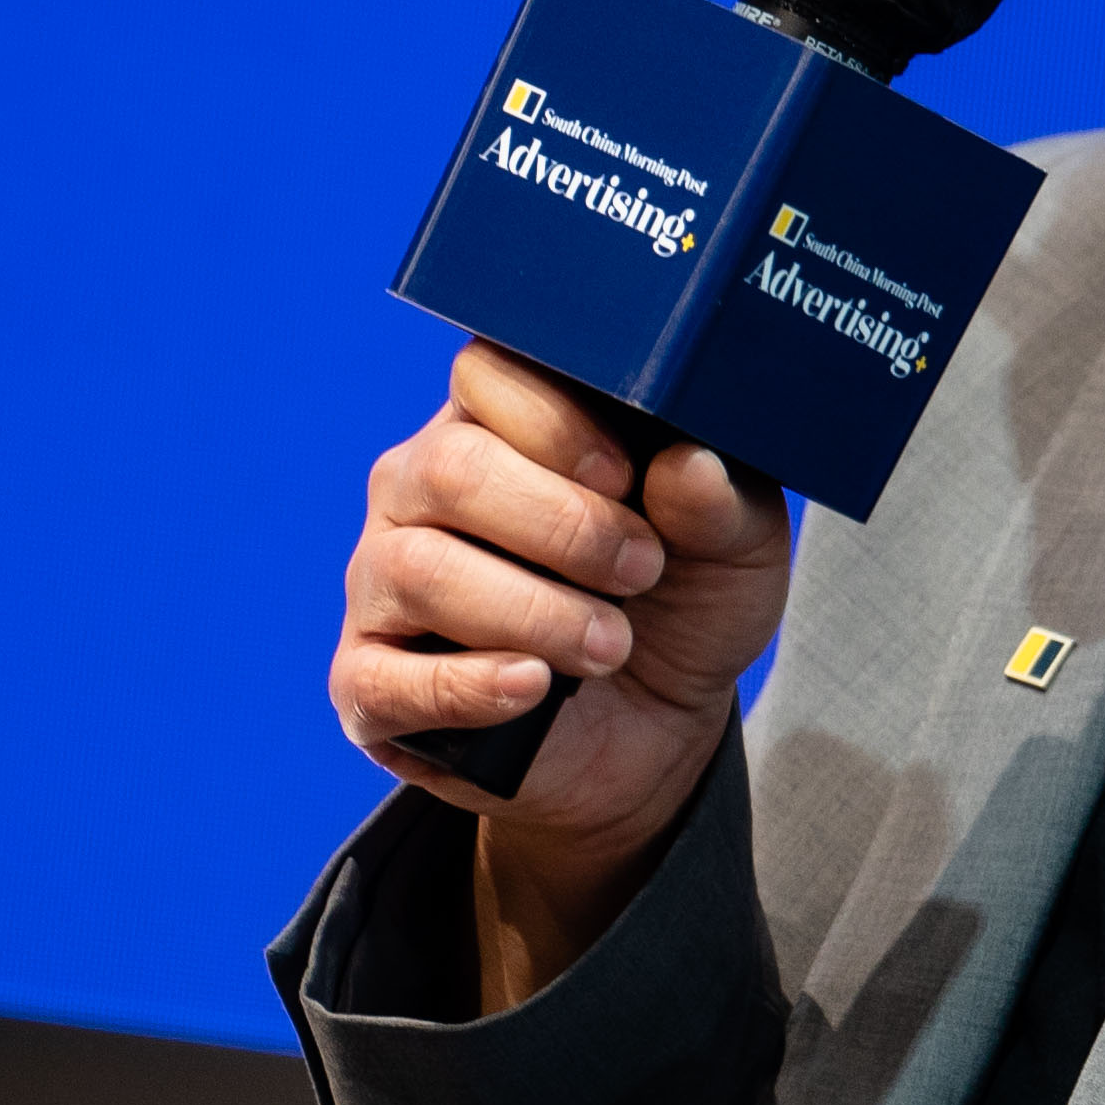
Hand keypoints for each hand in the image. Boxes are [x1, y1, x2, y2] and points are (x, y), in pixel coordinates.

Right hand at [333, 342, 793, 994]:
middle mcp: (421, 490)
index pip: (485, 376)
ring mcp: (383, 583)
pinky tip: (534, 687)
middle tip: (643, 571)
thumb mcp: (734, 551)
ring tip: (612, 646)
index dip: (556, 423)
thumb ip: (721, 502)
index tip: (628, 477)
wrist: (653, 729)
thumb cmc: (679, 604)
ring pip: (420, 570)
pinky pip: (386, 677)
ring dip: (534, 611)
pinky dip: (470, 685)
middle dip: (563, 525)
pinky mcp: (371, 681)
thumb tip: (691, 465)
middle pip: (450, 469)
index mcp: (497, 425)